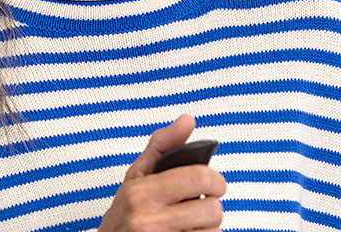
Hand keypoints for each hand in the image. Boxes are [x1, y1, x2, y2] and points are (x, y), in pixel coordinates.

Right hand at [98, 114, 227, 231]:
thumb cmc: (124, 215)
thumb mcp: (136, 177)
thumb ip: (162, 146)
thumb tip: (187, 120)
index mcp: (140, 192)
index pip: (199, 177)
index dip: (216, 180)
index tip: (215, 185)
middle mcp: (146, 220)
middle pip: (212, 209)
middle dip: (212, 207)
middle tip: (200, 207)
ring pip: (212, 231)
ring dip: (208, 228)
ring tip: (189, 225)